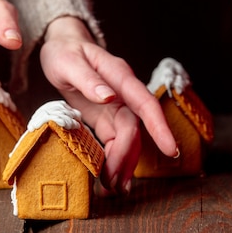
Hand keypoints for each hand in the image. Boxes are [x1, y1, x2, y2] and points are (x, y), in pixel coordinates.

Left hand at [40, 16, 176, 193]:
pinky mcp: (106, 116)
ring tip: (113, 187)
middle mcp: (122, 92)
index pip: (144, 102)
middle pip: (133, 128)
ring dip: (122, 162)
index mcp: (118, 76)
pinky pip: (115, 140)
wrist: (61, 45)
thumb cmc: (64, 51)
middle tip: (115, 184)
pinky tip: (110, 176)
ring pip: (127, 137)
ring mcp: (116, 105)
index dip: (158, 126)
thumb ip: (87, 79)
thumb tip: (108, 96)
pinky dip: (114, 158)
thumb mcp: (68, 62)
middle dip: (127, 156)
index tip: (169, 149)